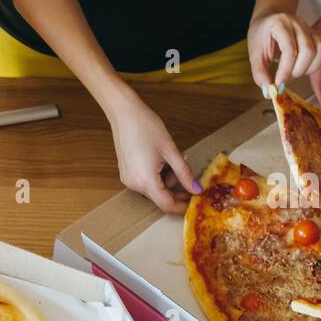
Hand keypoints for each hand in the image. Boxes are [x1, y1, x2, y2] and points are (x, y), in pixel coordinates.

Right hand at [105, 87, 199, 213]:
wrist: (124, 113)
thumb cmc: (146, 127)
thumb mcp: (171, 151)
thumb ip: (185, 173)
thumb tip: (196, 189)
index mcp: (146, 181)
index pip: (167, 205)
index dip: (183, 207)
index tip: (195, 202)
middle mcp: (134, 184)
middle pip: (161, 197)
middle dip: (177, 188)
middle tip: (189, 174)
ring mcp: (129, 179)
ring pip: (155, 188)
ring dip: (167, 178)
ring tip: (171, 158)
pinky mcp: (127, 173)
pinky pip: (146, 181)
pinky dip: (157, 175)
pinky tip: (160, 158)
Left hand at [247, 11, 320, 91]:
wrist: (268, 21)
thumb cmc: (260, 36)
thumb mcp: (254, 54)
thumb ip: (259, 73)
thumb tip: (269, 92)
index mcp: (280, 24)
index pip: (289, 49)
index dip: (285, 70)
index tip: (278, 83)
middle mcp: (297, 23)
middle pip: (309, 50)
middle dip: (298, 70)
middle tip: (287, 76)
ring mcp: (309, 27)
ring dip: (311, 66)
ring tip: (297, 71)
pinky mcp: (317, 32)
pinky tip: (311, 63)